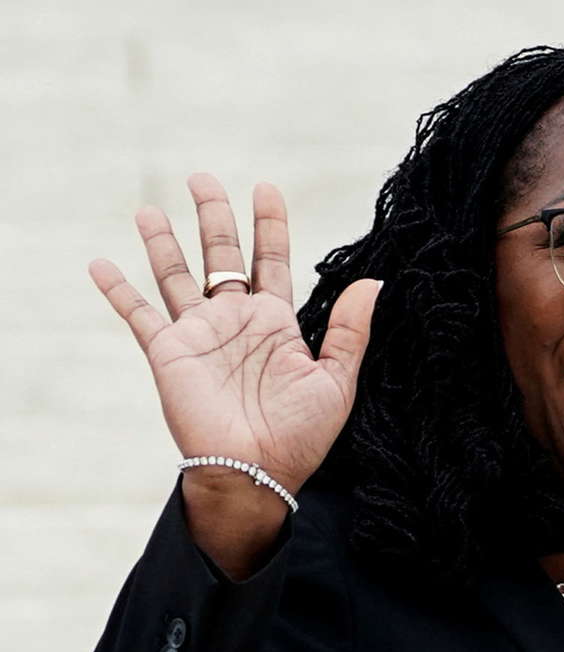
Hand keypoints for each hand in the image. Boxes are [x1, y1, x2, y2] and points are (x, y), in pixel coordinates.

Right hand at [90, 173, 379, 498]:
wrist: (257, 472)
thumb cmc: (300, 435)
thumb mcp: (337, 380)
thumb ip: (350, 330)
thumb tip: (375, 283)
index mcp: (277, 324)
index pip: (272, 261)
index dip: (270, 225)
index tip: (266, 188)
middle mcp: (236, 321)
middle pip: (221, 255)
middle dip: (213, 217)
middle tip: (202, 178)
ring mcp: (200, 335)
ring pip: (177, 276)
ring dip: (163, 243)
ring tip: (148, 209)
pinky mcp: (169, 353)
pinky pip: (138, 315)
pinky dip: (118, 290)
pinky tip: (100, 264)